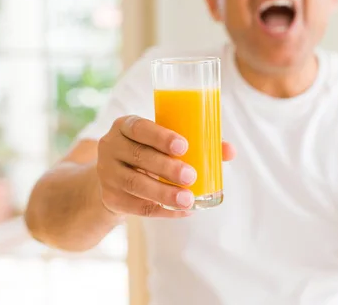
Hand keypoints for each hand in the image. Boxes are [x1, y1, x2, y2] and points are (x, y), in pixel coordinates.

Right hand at [97, 115, 234, 217]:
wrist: (115, 178)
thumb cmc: (149, 153)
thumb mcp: (164, 143)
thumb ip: (197, 143)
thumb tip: (230, 151)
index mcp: (126, 126)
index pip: (139, 128)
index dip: (160, 137)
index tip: (183, 146)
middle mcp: (111, 146)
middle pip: (139, 156)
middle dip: (167, 167)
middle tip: (191, 175)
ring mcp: (107, 173)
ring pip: (136, 184)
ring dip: (164, 193)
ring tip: (188, 199)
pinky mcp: (110, 198)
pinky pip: (138, 207)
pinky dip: (163, 210)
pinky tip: (183, 211)